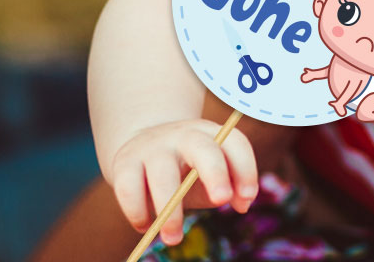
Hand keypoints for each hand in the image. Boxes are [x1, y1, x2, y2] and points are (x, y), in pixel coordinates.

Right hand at [110, 119, 257, 245]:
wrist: (142, 145)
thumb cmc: (186, 169)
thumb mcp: (209, 176)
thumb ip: (228, 188)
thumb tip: (242, 205)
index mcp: (212, 134)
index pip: (235, 143)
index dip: (245, 169)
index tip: (247, 199)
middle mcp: (185, 135)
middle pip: (204, 149)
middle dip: (216, 174)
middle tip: (221, 200)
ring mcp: (155, 146)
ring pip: (164, 175)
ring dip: (170, 211)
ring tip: (173, 238)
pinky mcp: (126, 160)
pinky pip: (130, 188)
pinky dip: (137, 212)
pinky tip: (145, 225)